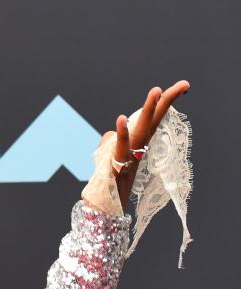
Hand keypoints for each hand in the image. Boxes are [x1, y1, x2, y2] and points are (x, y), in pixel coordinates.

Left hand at [99, 80, 190, 207]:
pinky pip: (119, 147)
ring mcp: (130, 155)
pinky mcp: (117, 164)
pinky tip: (121, 118)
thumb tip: (112, 132)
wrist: (105, 204)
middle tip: (184, 84)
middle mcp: (138, 147)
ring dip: (148, 110)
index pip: (154, 118)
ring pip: (140, 130)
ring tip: (156, 90)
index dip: (166, 102)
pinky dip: (121, 133)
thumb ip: (112, 140)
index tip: (183, 87)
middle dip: (167, 101)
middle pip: (154, 120)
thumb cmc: (109, 179)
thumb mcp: (109, 154)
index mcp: (139, 143)